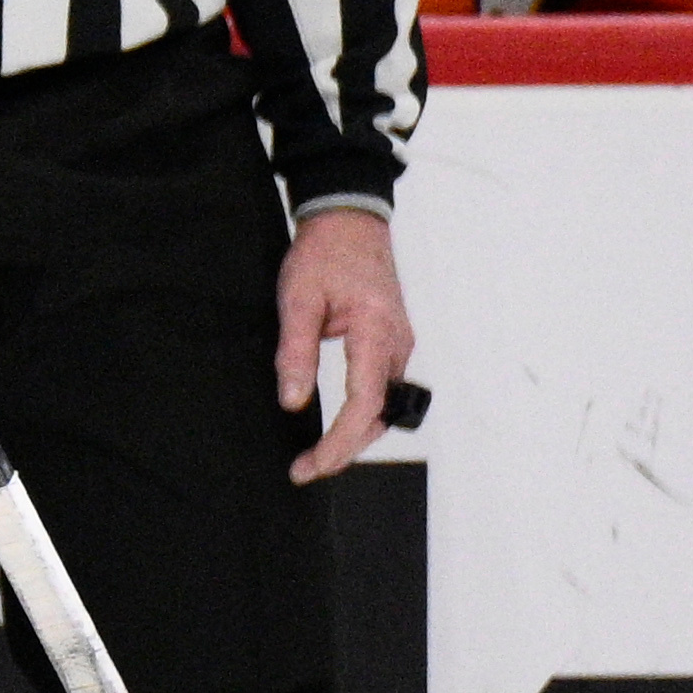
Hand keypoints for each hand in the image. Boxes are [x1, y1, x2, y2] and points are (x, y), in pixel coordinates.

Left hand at [274, 207, 413, 483]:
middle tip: (304, 470)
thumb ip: (295, 352)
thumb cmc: (324, 254)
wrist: (350, 222)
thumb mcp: (297, 299)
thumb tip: (292, 400)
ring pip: (385, 406)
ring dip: (356, 436)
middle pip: (379, 414)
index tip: (313, 465)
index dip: (340, 442)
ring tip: (316, 456)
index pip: (364, 403)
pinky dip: (363, 415)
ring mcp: (400, 345)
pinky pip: (383, 389)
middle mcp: (398, 344)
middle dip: (345, 449)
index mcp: (377, 331)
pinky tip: (338, 428)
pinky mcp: (393, 344)